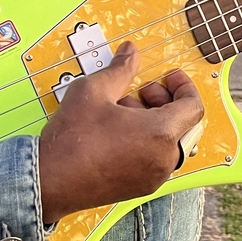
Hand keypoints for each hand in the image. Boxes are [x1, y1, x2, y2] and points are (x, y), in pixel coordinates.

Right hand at [37, 41, 204, 223]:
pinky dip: (146, 140)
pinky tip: (116, 131)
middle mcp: (162, 160)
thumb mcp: (95, 91)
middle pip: (183, 124)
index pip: (193, 107)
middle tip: (142, 91)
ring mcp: (152, 177)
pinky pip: (155, 159)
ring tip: (121, 110)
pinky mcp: (138, 187)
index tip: (170, 78)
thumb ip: (121, 69)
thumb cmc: (71, 141)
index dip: (184, 86)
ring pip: (168, 142)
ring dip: (153, 121)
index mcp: (160, 135)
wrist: (48, 182)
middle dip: (165, 102)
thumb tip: (130, 53)